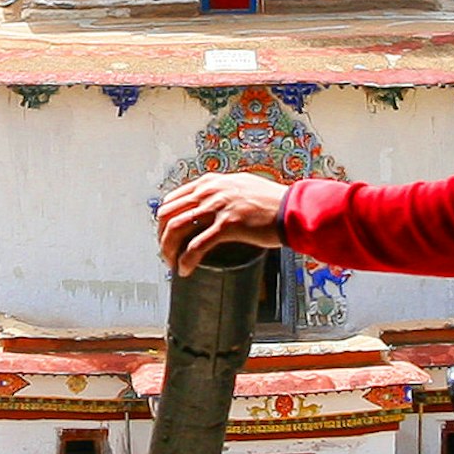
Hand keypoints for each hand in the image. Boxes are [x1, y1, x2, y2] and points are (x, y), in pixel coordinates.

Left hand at [156, 172, 288, 274]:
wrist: (292, 209)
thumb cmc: (271, 201)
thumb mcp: (239, 186)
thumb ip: (221, 193)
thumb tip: (207, 206)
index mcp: (209, 182)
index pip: (172, 200)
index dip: (163, 221)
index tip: (165, 236)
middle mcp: (209, 191)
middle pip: (168, 215)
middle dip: (161, 237)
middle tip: (166, 253)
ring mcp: (217, 207)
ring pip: (176, 229)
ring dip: (168, 251)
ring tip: (171, 264)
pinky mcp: (228, 225)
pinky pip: (196, 246)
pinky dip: (186, 261)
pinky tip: (185, 270)